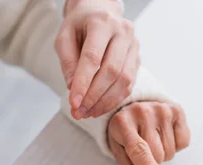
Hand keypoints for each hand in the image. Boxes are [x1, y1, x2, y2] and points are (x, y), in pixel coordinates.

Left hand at [55, 0, 139, 119]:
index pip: (93, 57)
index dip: (83, 82)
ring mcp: (134, 45)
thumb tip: (73, 89)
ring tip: (87, 113)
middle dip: (94, 96)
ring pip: (124, 80)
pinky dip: (114, 100)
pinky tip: (99, 108)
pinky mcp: (138, 59)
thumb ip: (67, 62)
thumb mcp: (64, 37)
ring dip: (105, 101)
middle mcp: (123, 31)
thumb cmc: (79, 26)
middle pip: (112, 70)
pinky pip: (129, 84)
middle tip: (79, 112)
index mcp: (102, 22)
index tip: (73, 103)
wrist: (99, 13)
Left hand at [108, 101, 190, 164]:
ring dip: (164, 153)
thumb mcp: (120, 149)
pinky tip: (166, 135)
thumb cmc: (126, 131)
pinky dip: (176, 145)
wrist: (135, 107)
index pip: (139, 150)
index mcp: (122, 123)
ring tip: (155, 140)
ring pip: (170, 151)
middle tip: (146, 149)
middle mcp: (143, 112)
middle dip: (154, 161)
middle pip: (158, 155)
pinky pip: (183, 142)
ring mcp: (161, 109)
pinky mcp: (176, 109)